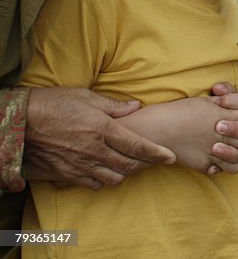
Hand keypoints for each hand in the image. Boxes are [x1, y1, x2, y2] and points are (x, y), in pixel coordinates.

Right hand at [24, 86, 175, 189]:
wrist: (22, 120)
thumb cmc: (55, 103)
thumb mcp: (87, 97)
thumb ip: (114, 106)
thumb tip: (136, 107)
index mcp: (103, 129)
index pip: (137, 145)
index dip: (157, 153)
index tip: (171, 157)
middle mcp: (94, 150)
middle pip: (129, 165)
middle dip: (146, 165)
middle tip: (155, 161)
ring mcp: (80, 163)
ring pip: (113, 177)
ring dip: (126, 173)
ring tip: (132, 165)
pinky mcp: (66, 172)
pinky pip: (92, 183)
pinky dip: (104, 180)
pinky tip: (107, 172)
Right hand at [117, 96, 237, 174]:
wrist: (155, 129)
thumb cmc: (180, 111)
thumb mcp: (206, 102)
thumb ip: (231, 103)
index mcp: (223, 115)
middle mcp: (221, 133)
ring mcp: (213, 150)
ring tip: (230, 148)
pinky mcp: (205, 164)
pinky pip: (226, 169)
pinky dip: (227, 165)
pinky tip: (220, 159)